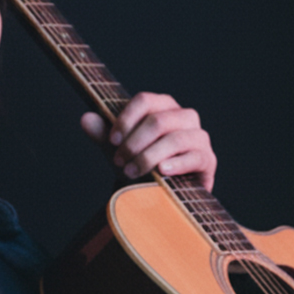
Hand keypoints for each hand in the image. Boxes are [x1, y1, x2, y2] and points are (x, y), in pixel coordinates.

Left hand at [80, 92, 215, 191]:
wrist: (162, 193)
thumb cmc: (140, 165)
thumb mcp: (118, 150)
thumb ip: (103, 134)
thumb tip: (85, 119)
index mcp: (163, 107)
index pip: (145, 101)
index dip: (126, 120)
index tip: (111, 141)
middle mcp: (184, 116)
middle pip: (159, 120)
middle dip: (134, 143)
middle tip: (119, 162)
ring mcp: (198, 137)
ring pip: (175, 139)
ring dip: (148, 156)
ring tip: (131, 172)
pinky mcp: (207, 159)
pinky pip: (193, 157)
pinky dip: (175, 164)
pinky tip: (161, 172)